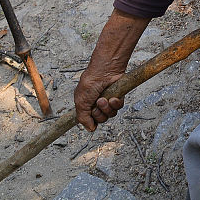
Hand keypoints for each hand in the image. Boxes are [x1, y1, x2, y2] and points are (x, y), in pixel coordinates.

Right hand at [73, 10, 148, 130]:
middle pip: (101, 119)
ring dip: (107, 108)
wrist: (105, 70)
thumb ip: (83, 118)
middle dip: (99, 113)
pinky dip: (116, 104)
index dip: (90, 120)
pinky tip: (113, 97)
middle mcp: (97, 104)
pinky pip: (118, 107)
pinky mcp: (118, 97)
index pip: (89, 120)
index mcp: (86, 105)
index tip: (91, 115)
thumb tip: (91, 129)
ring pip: (110, 115)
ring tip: (104, 98)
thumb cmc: (91, 82)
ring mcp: (108, 101)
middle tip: (98, 102)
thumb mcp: (81, 101)